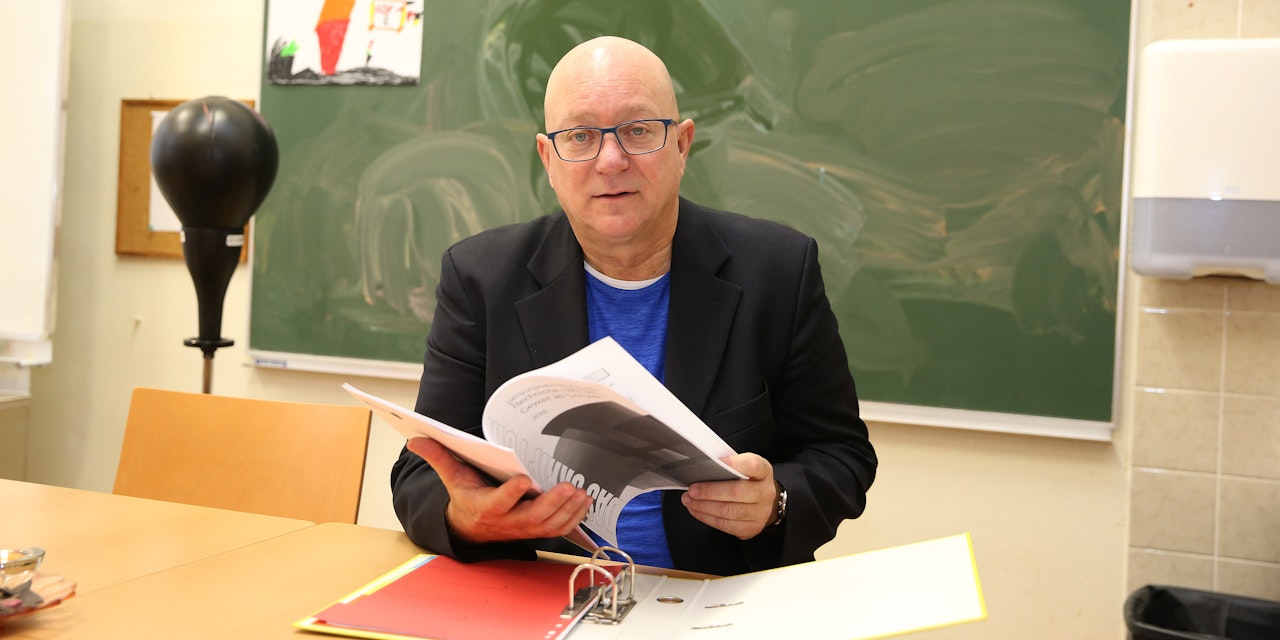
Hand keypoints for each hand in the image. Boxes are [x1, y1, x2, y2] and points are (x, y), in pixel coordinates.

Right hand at [406, 437, 591, 543]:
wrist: (472, 527)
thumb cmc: (466, 496)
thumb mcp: (451, 477)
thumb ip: (438, 457)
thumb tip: (414, 439)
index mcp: (484, 507)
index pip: (498, 502)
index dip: (511, 494)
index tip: (524, 479)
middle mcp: (506, 522)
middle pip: (531, 517)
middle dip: (551, 503)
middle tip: (568, 486)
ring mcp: (524, 529)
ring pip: (548, 525)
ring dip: (567, 510)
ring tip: (580, 492)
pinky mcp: (537, 531)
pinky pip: (558, 529)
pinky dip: (574, 518)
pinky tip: (585, 502)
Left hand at [680, 452, 776, 539]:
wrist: (764, 501)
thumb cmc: (749, 481)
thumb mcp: (745, 467)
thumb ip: (730, 465)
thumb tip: (703, 467)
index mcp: (764, 471)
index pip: (752, 465)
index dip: (733, 463)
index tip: (714, 463)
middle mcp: (765, 492)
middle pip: (737, 492)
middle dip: (710, 491)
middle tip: (692, 490)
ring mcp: (761, 513)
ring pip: (729, 511)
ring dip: (704, 506)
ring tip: (689, 501)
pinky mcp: (752, 528)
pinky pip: (726, 525)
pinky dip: (707, 518)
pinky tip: (697, 511)